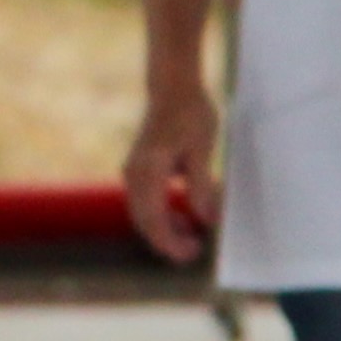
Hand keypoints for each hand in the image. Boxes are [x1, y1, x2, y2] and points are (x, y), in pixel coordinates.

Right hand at [124, 92, 220, 262]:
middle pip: (145, 222)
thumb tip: (207, 220)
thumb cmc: (190, 112)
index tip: (191, 253)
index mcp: (149, 170)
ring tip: (193, 235)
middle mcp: (134, 174)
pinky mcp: (138, 171)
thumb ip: (201, 186)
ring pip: (144, 215)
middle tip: (196, 250)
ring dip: (166, 229)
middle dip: (168, 241)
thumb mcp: (202, 149)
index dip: (171, 242)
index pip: (154, 219)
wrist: (172, 87)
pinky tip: (183, 217)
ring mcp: (133, 172)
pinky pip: (145, 203)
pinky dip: (162, 215)